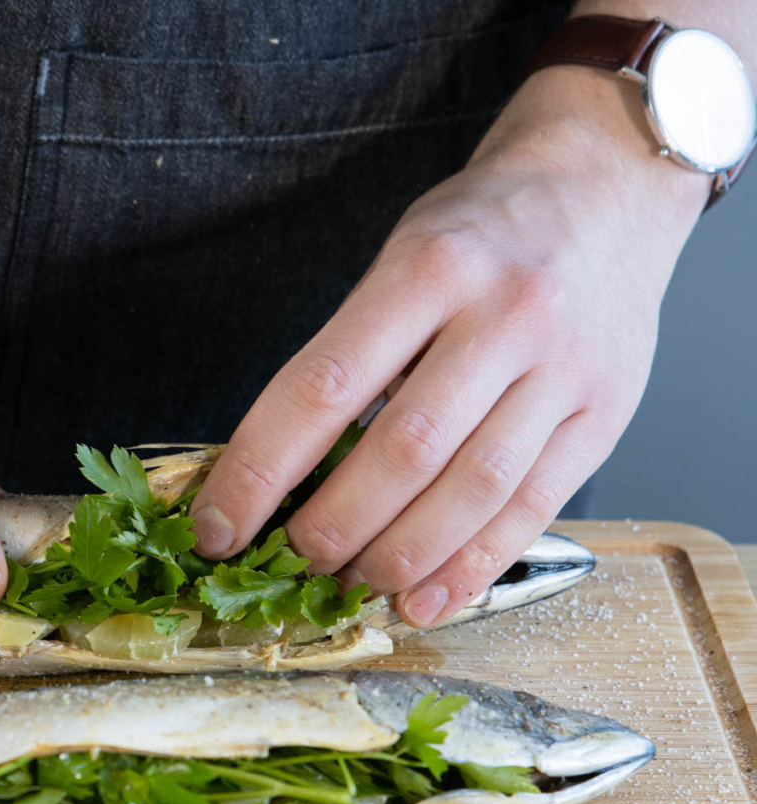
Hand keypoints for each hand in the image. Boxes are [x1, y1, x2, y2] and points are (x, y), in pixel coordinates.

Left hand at [190, 67, 708, 626]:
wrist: (607, 184)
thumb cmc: (481, 230)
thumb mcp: (399, 256)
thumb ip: (351, 354)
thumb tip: (281, 475)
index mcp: (428, 269)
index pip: (322, 388)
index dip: (259, 471)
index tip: (217, 527)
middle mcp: (504, 317)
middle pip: (403, 451)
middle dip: (333, 525)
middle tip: (292, 559)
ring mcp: (564, 369)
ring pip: (471, 491)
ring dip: (399, 558)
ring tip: (350, 585)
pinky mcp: (606, 413)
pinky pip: (532, 508)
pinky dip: (472, 567)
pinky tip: (425, 598)